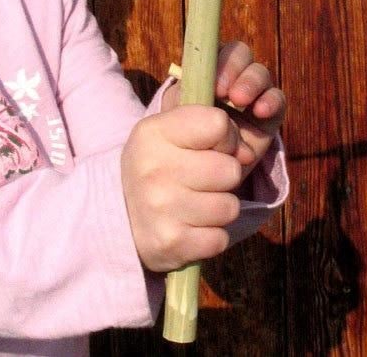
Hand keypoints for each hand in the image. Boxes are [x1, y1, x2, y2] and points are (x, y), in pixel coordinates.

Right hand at [121, 105, 249, 271]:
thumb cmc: (158, 165)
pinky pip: (220, 239)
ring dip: (219, 208)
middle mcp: (154, 168)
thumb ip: (215, 127)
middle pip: (230, 169)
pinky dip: (210, 236)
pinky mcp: (170, 243)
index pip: (218, 124)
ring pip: (230, 207)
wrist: (118, 214)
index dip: (224, 137)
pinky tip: (189, 227)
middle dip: (223, 177)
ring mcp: (160, 208)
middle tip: (200, 181)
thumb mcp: (172, 131)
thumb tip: (248, 154)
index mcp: (154, 132)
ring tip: (194, 204)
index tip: (208, 148)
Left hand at [162, 41, 285, 177]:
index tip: (215, 86)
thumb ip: (185, 104)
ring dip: (252, 84)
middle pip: (240, 54)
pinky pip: (277, 98)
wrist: (196, 173)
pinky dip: (271, 100)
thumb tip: (206, 103)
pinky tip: (262, 111)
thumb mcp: (175, 119)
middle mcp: (230, 77)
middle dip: (236, 70)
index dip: (219, 61)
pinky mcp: (269, 115)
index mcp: (204, 71)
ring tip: (242, 102)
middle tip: (230, 95)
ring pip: (259, 73)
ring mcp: (251, 94)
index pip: (215, 48)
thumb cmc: (180, 139)